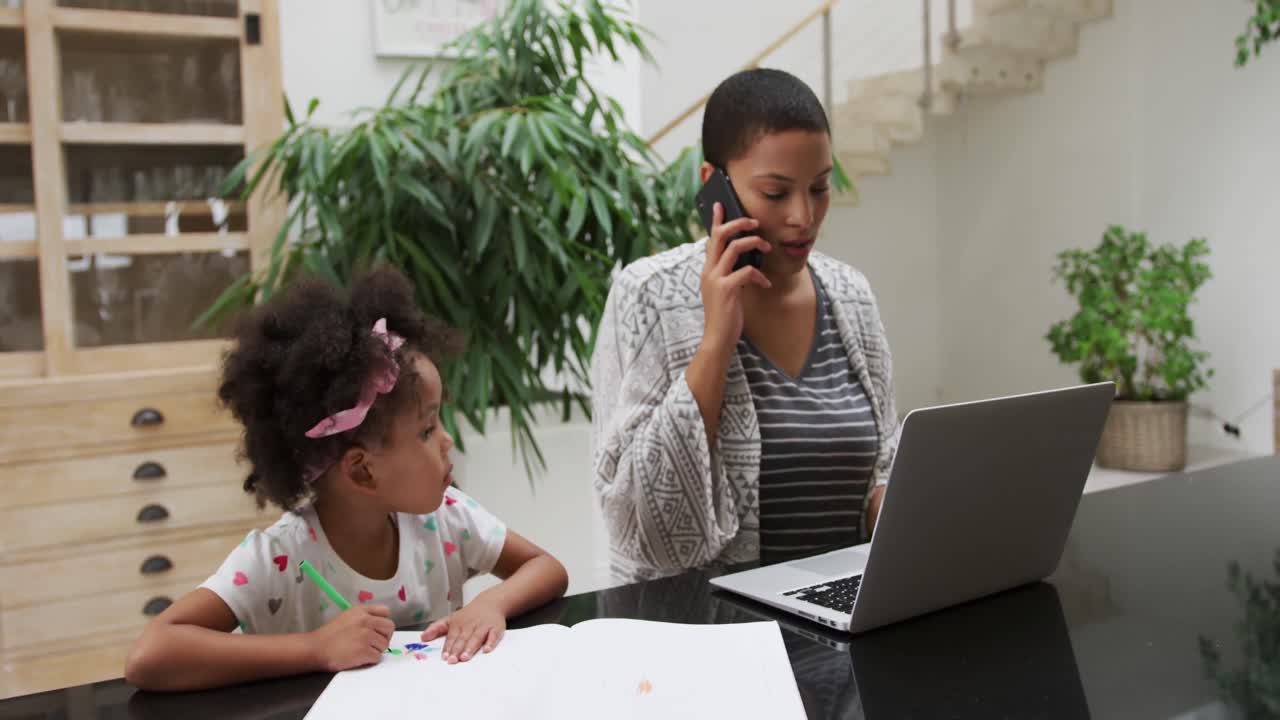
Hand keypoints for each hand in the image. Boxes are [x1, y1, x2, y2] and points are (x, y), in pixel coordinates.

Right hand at [307, 605, 393, 671]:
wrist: (316, 648)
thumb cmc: (330, 635)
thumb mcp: (347, 617)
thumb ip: (363, 617)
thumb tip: (379, 626)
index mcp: (361, 611)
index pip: (385, 612)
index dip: (383, 623)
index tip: (378, 630)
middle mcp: (366, 621)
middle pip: (389, 628)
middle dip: (384, 637)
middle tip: (375, 644)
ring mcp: (366, 636)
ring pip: (384, 645)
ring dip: (376, 650)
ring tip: (362, 651)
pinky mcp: (364, 651)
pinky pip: (377, 657)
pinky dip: (370, 660)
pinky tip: (359, 658)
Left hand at [420, 599, 505, 663]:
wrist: (490, 602)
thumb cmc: (469, 615)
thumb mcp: (451, 618)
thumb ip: (436, 628)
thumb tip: (423, 637)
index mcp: (458, 624)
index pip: (451, 637)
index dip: (448, 647)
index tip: (445, 657)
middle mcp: (470, 625)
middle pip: (463, 638)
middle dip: (457, 650)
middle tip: (453, 660)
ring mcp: (483, 626)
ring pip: (476, 638)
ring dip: (470, 648)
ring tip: (465, 657)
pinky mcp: (495, 628)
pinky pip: (493, 635)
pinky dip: (490, 642)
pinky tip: (486, 650)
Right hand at [700, 202, 771, 351]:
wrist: (718, 338)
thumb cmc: (725, 315)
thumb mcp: (724, 290)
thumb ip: (729, 273)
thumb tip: (744, 259)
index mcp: (708, 270)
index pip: (711, 239)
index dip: (716, 221)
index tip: (721, 205)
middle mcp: (708, 271)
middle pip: (720, 236)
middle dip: (738, 224)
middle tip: (754, 222)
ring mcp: (715, 279)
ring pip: (734, 248)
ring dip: (753, 244)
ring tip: (767, 248)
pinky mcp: (726, 289)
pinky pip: (746, 271)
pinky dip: (759, 275)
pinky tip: (765, 283)